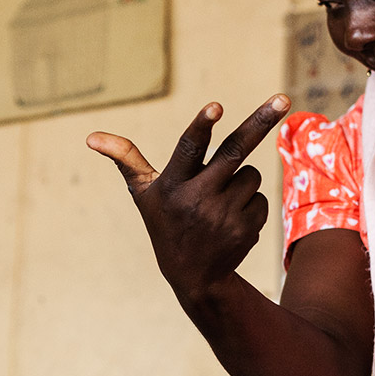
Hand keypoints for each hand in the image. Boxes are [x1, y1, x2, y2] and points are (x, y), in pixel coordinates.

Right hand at [86, 96, 289, 303]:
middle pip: (235, 152)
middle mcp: (198, 199)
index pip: (188, 149)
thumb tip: (91, 137)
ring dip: (240, 181)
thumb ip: (125, 159)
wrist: (194, 277)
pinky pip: (260, 198)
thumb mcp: (143, 194)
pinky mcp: (247, 229)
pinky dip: (250, 203)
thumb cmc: (165, 222)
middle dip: (260, 122)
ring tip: (218, 204)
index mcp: (172, 185)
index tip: (216, 107)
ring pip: (249, 175)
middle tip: (283, 98)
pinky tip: (231, 220)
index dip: (201, 127)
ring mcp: (224, 216)